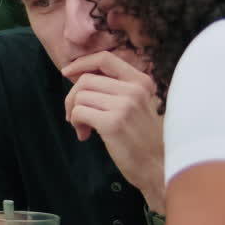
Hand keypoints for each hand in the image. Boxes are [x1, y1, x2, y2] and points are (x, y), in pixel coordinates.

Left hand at [61, 51, 165, 213]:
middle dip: (72, 97)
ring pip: (79, 96)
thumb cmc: (142, 138)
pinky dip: (76, 123)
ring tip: (84, 128)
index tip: (67, 73)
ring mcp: (125, 106)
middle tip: (75, 116)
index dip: (81, 63)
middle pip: (86, 80)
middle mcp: (135, 90)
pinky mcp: (113, 123)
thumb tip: (77, 75)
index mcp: (141, 82)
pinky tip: (85, 135)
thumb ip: (114, 88)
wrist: (158, 166)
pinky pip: (79, 112)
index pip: (105, 58)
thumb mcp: (136, 105)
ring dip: (73, 113)